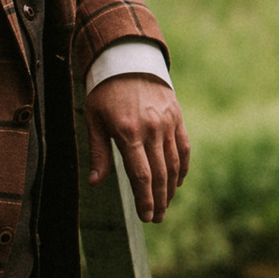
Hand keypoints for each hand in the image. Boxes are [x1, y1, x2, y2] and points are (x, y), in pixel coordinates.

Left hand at [87, 74, 189, 222]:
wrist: (129, 59)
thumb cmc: (105, 92)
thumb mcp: (94, 119)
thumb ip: (99, 153)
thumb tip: (95, 183)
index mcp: (128, 132)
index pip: (141, 174)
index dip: (145, 198)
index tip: (146, 216)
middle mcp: (151, 129)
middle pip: (160, 174)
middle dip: (159, 200)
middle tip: (156, 218)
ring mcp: (167, 123)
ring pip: (174, 163)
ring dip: (171, 188)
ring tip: (165, 206)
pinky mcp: (177, 117)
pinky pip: (184, 147)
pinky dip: (182, 167)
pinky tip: (177, 181)